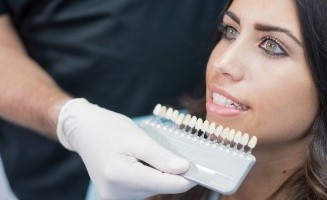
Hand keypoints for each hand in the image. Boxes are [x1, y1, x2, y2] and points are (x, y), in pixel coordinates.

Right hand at [57, 98, 195, 199]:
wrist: (84, 131)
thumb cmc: (108, 129)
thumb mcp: (137, 137)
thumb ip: (161, 156)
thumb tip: (184, 169)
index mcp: (120, 176)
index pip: (165, 184)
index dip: (186, 178)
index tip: (202, 170)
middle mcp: (116, 193)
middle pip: (158, 187)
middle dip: (170, 172)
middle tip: (173, 152)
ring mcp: (115, 196)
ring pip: (151, 188)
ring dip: (158, 173)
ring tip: (147, 153)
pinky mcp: (116, 195)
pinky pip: (142, 188)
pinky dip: (148, 175)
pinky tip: (141, 161)